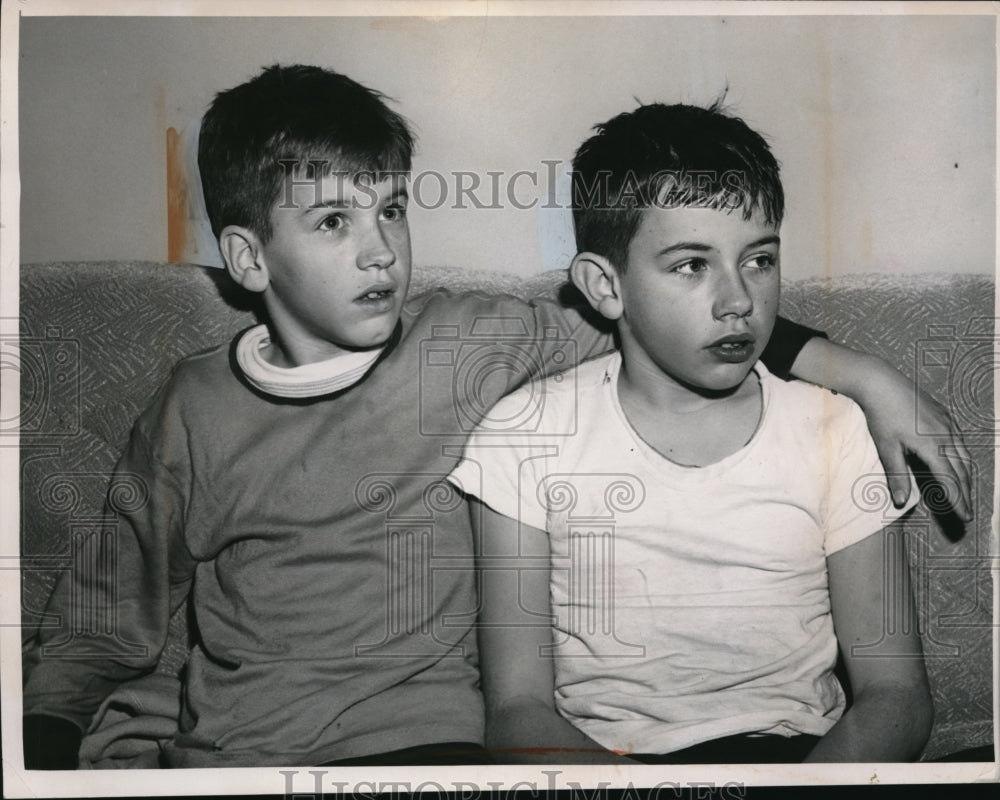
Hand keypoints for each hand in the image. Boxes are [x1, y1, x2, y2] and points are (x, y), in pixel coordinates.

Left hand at [857, 362, 971, 520]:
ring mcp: (948, 424)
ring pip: (965, 455)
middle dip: (966, 493)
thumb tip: (901, 502)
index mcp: (932, 446)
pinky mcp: (945, 415)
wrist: (882, 383)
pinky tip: (960, 463)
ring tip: (966, 493)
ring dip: (967, 476)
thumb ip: (896, 475)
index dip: (958, 500)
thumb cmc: (881, 416)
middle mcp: (946, 435)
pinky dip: (963, 457)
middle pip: (962, 470)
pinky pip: (960, 441)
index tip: (964, 517)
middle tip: (968, 513)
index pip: (950, 480)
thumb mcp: (886, 447)